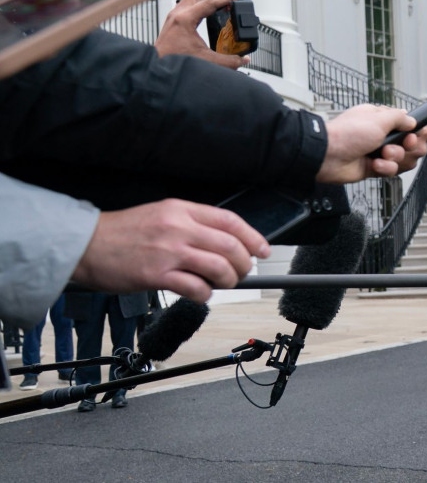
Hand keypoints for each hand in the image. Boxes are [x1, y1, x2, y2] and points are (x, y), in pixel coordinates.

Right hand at [70, 199, 270, 302]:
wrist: (85, 245)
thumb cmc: (121, 232)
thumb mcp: (161, 214)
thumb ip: (191, 224)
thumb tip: (223, 242)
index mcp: (182, 209)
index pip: (230, 221)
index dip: (253, 237)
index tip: (262, 249)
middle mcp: (179, 227)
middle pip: (230, 245)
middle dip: (244, 263)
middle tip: (243, 272)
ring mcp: (169, 251)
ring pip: (218, 266)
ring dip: (228, 279)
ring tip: (223, 283)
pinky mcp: (157, 275)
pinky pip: (196, 287)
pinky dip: (206, 294)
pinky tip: (201, 293)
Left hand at [155, 0, 250, 69]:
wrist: (156, 68)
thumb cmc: (173, 62)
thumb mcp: (206, 61)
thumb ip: (228, 61)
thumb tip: (243, 59)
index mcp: (185, 19)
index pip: (212, 1)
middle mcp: (178, 13)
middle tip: (230, 0)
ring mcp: (174, 15)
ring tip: (220, 4)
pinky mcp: (173, 20)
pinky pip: (188, 3)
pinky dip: (200, 3)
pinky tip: (208, 13)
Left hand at [315, 104, 426, 182]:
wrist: (328, 156)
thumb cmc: (347, 134)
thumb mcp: (378, 118)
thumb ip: (400, 118)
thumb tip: (412, 120)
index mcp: (385, 120)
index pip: (412, 126)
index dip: (420, 133)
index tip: (417, 135)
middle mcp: (384, 135)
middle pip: (414, 145)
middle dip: (410, 147)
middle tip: (404, 144)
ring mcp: (380, 152)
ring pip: (405, 159)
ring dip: (396, 158)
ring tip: (383, 154)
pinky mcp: (376, 168)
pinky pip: (392, 171)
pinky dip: (385, 168)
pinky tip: (374, 164)